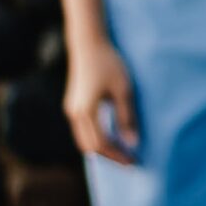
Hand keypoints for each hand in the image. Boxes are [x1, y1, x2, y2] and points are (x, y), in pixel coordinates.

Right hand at [64, 38, 139, 164]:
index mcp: (86, 111)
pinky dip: (97, 138)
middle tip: (130, 161)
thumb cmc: (109, 62)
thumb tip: (133, 142)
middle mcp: (75, 114)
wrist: (88, 44)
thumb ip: (127, 116)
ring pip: (84, 140)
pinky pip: (83, 130)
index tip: (134, 161)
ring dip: (103, 148)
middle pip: (90, 147)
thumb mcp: (123, 88)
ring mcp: (72, 110)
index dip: (118, 155)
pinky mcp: (73, 105)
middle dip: (110, 156)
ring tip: (123, 151)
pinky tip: (113, 136)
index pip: (102, 144)